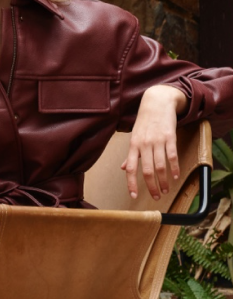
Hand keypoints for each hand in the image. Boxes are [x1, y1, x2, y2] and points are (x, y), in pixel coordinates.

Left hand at [122, 85, 186, 199]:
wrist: (157, 102)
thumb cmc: (145, 122)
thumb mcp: (134, 137)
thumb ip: (131, 154)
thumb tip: (124, 168)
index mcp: (133, 146)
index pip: (131, 169)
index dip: (131, 183)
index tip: (133, 196)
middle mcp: (144, 145)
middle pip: (147, 171)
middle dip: (151, 186)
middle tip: (156, 196)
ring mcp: (157, 141)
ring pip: (160, 166)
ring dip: (164, 180)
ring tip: (166, 190)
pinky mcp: (170, 136)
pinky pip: (172, 155)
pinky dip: (174, 168)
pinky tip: (175, 176)